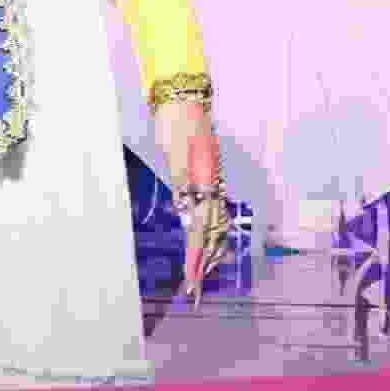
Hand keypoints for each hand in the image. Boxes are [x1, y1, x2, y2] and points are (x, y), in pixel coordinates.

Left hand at [156, 96, 231, 298]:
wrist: (182, 98)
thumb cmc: (175, 123)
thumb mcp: (175, 152)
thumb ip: (183, 182)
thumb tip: (188, 214)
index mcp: (205, 181)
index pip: (200, 228)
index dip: (195, 256)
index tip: (191, 280)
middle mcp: (211, 185)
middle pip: (210, 233)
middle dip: (202, 264)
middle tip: (195, 292)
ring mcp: (211, 181)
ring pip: (214, 226)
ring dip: (207, 253)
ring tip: (200, 277)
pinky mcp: (205, 177)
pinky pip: (212, 213)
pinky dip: (209, 234)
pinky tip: (205, 244)